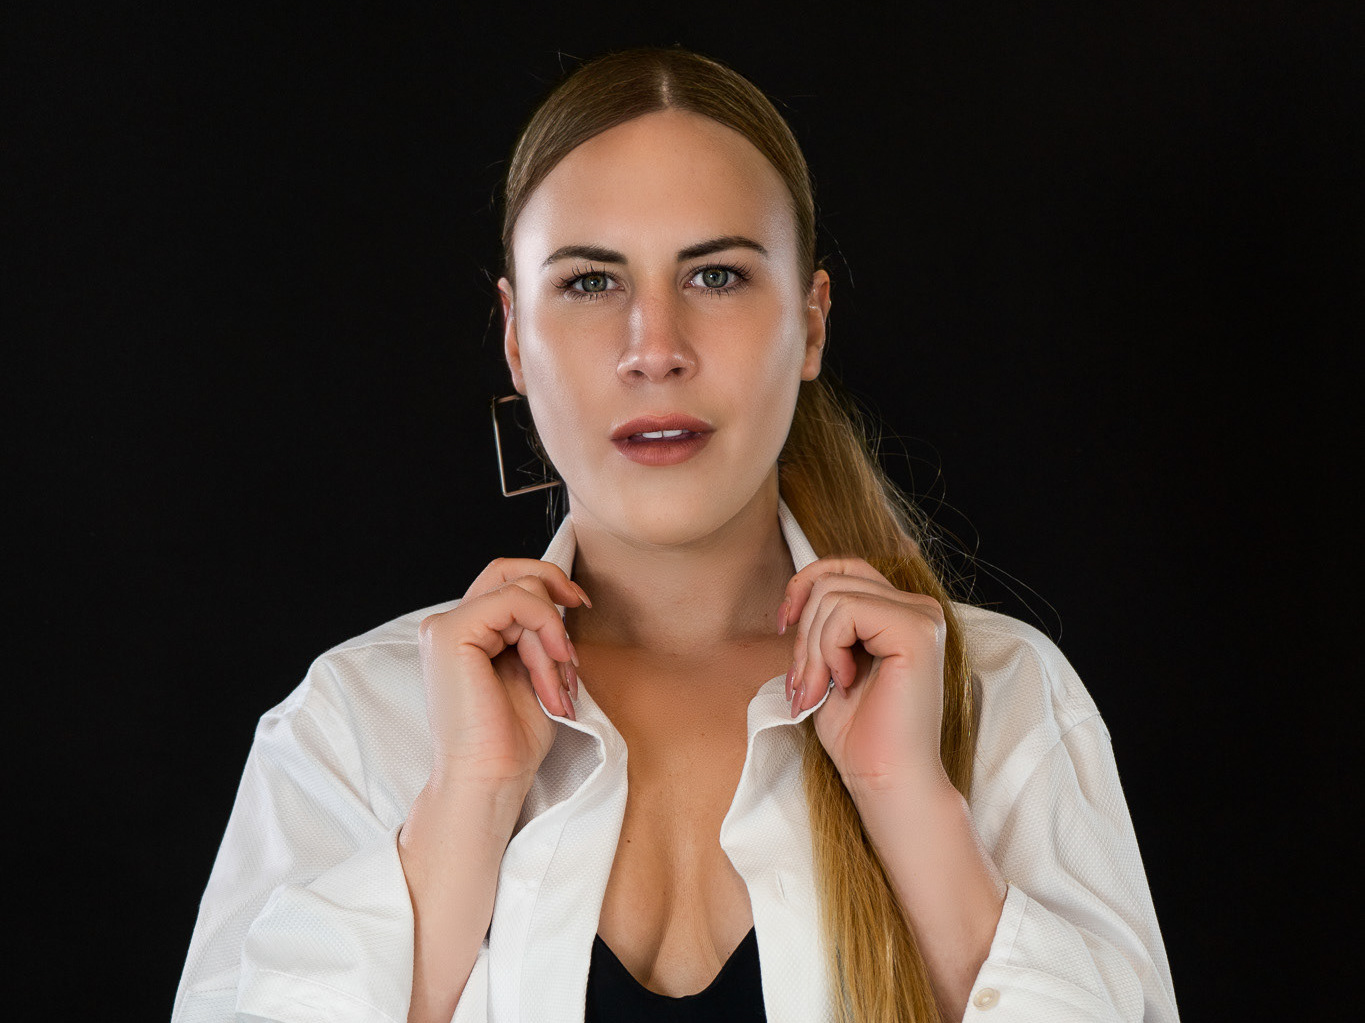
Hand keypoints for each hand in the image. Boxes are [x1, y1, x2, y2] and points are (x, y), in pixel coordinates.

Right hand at [417, 558, 589, 793]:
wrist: (491, 778)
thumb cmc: (513, 738)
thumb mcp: (534, 670)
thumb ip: (537, 633)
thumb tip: (565, 599)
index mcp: (466, 633)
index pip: (506, 580)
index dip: (548, 582)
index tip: (581, 606)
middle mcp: (449, 624)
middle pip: (509, 571)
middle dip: (554, 589)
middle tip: (580, 617)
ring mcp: (445, 627)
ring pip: (522, 592)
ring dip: (554, 639)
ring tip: (558, 686)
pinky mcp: (452, 634)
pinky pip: (515, 602)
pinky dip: (545, 632)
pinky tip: (552, 670)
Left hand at [780, 557, 948, 796]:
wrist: (884, 779)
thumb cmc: (858, 733)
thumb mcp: (829, 664)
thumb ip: (824, 624)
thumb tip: (796, 595)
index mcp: (900, 612)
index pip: (843, 567)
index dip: (803, 586)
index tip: (782, 625)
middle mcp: (918, 607)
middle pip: (831, 580)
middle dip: (803, 635)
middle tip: (804, 684)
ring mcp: (921, 616)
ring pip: (833, 594)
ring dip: (811, 648)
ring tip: (820, 688)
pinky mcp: (917, 630)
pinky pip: (847, 611)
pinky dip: (829, 649)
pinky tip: (845, 682)